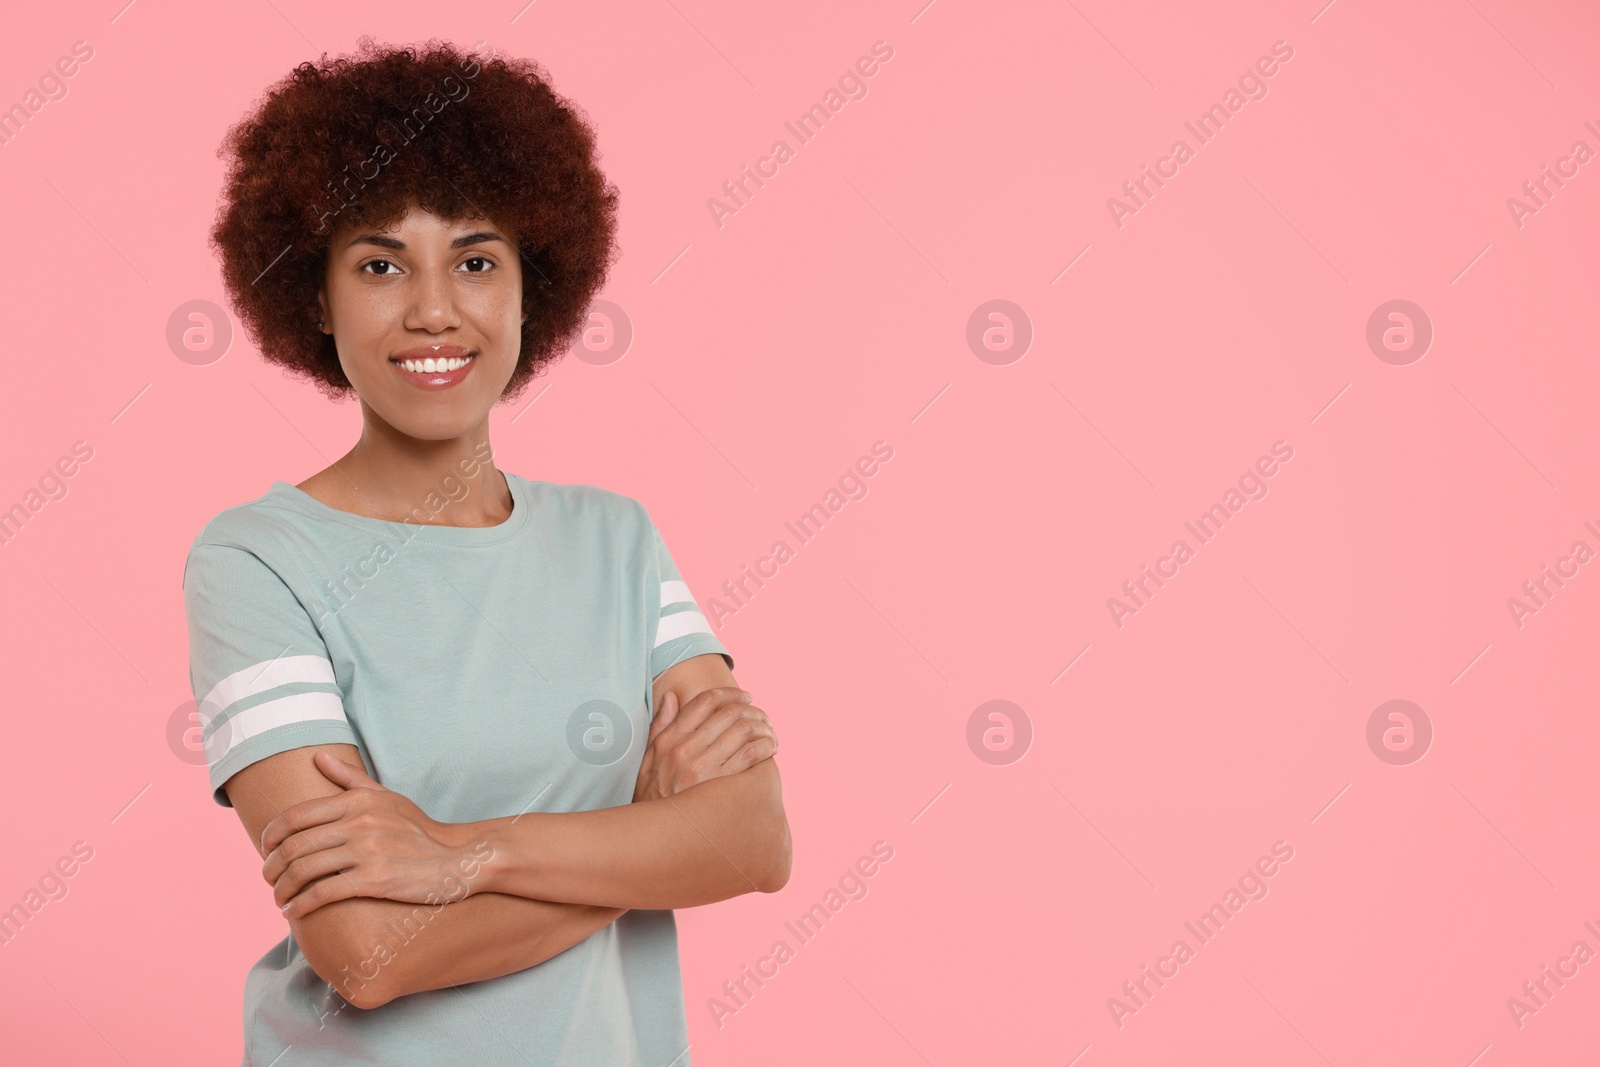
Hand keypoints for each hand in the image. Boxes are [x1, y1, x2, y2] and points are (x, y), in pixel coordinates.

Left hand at [259, 750, 488, 918]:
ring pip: (304, 870)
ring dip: (282, 889)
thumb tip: (318, 757)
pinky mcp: (374, 880)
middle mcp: (359, 823)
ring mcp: (366, 851)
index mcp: (357, 801)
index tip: (265, 850)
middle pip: (294, 845)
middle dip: (271, 866)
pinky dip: (300, 904)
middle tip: (268, 878)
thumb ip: (349, 778)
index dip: (270, 835)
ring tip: (279, 898)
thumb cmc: (418, 829)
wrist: (456, 858)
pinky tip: (293, 911)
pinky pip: (323, 893)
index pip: (296, 815)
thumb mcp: (385, 796)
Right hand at [633, 686, 777, 802]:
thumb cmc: (652, 798)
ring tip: (769, 732)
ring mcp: (703, 767)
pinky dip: (766, 745)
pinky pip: (751, 754)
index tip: (745, 697)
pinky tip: (771, 748)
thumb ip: (660, 726)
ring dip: (763, 726)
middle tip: (762, 716)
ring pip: (744, 729)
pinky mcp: (720, 786)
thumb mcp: (647, 759)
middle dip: (752, 709)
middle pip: (729, 712)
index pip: (706, 701)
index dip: (730, 693)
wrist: (653, 837)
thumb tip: (671, 697)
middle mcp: (685, 749)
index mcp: (669, 739)